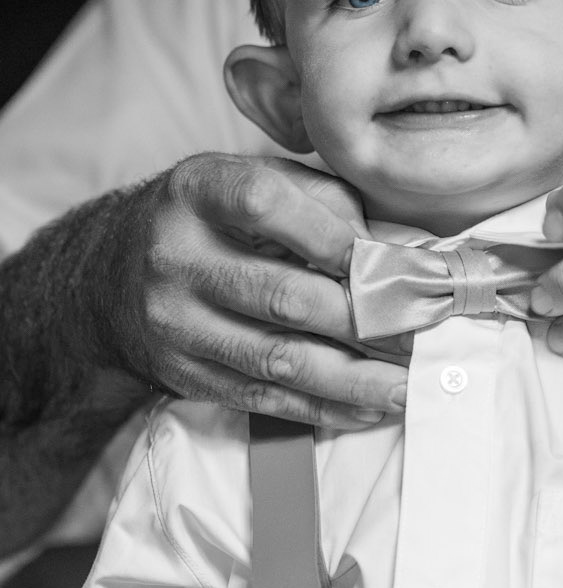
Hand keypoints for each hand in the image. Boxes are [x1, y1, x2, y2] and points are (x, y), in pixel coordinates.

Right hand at [100, 153, 404, 428]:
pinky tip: (368, 405)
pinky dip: (323, 406)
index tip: (394, 264)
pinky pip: (263, 397)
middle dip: (368, 323)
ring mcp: (173, 320)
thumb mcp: (255, 181)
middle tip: (425, 335)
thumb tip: (397, 253)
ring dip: (355, 378)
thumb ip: (326, 202)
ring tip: (408, 384)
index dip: (335, 237)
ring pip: (279, 358)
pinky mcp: (181, 372)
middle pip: (284, 296)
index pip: (267, 205)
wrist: (112, 274)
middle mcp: (175, 255)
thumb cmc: (213, 219)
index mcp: (196, 190)